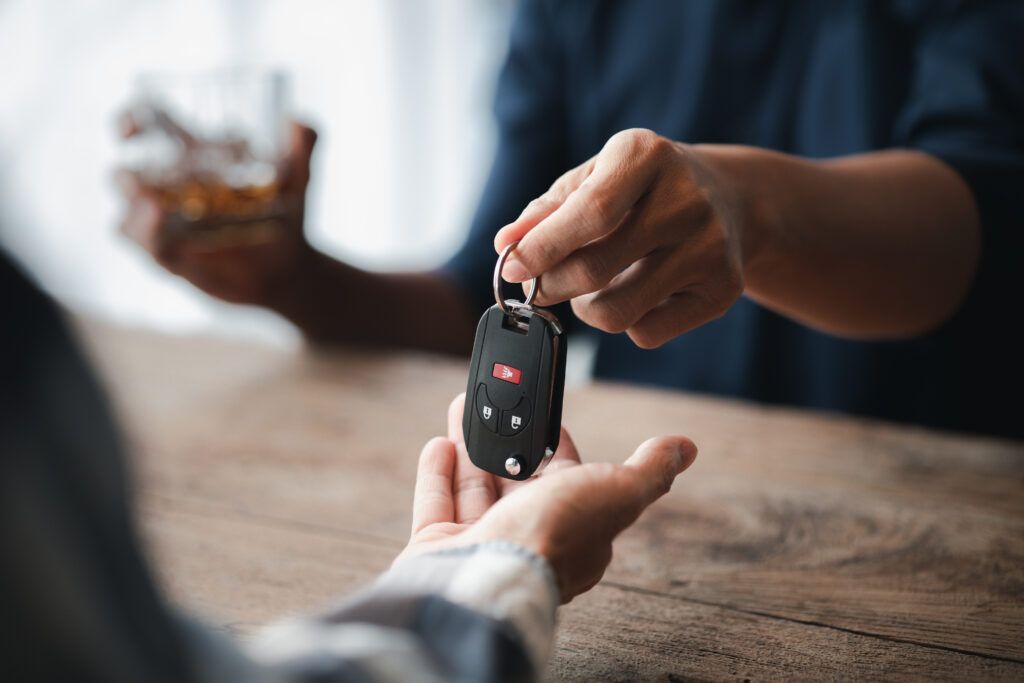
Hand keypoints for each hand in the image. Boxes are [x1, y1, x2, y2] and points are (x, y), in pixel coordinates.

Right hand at [116, 121, 317, 304]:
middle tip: (140, 181)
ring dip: (135, 210)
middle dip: (126, 174)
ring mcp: (168, 223)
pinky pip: (146, 245)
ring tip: (155, 208)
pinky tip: (166, 240)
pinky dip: (149, 239)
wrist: (290, 268)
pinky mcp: (172, 254)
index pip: (148, 127)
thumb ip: (303, 147)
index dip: (131, 119)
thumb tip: (297, 121)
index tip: (129, 129)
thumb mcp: (299, 179)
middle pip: (126, 173)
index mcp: (193, 157)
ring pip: (130, 212)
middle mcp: (171, 187)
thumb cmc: (288, 214)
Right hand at [398, 394, 696, 602]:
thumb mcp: (616, 494)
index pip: (567, 482)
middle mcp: (526, 541)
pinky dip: (437, 474)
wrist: (485, 578)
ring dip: (471, 446)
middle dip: (509, 442)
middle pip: (517, 483)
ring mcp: (479, 547)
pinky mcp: (437, 550)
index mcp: (571, 532)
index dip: (559, 450)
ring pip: (475, 489)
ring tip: (464, 407)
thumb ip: (648, 471)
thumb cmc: (554, 539)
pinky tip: (440, 444)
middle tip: (501, 404)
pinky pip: (436, 506)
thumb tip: (685, 448)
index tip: (551, 420)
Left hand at [494, 128, 751, 348]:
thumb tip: (507, 245)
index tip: (511, 268)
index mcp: (647, 156)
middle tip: (539, 286)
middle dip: (552, 286)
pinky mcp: (723, 290)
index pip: (590, 211)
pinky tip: (636, 293)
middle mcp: (686, 199)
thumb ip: (547, 211)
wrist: (730, 198)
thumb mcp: (595, 178)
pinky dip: (626, 323)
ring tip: (595, 286)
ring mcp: (710, 247)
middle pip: (595, 268)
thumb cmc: (643, 189)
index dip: (543, 247)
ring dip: (587, 308)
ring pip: (617, 312)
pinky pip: (646, 334)